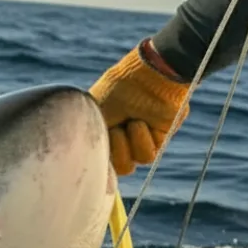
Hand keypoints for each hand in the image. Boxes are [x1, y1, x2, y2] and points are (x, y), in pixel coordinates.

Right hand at [89, 39, 191, 175]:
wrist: (146, 78)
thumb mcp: (95, 114)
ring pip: (127, 166)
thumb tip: (92, 165)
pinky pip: (146, 157)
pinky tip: (142, 122)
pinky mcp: (158, 141)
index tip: (92, 152)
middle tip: (115, 127)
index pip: (95, 160)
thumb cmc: (117, 91)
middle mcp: (119, 140)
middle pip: (111, 169)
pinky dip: (141, 139)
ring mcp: (138, 142)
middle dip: (112, 149)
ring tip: (131, 121)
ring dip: (125, 143)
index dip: (94, 160)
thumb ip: (89, 139)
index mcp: (101, 132)